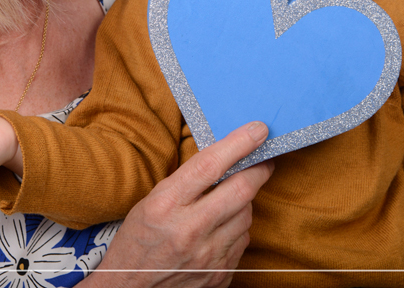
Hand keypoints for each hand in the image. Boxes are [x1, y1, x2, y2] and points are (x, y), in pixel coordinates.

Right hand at [84, 121, 273, 287]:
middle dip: (259, 168)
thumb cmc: (138, 240)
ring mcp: (208, 256)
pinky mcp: (221, 274)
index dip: (239, 144)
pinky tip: (222, 227)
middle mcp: (189, 230)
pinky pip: (242, 240)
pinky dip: (237, 228)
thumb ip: (186, 182)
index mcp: (166, 205)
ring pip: (247, 215)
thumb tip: (225, 158)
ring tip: (228, 199)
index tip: (258, 130)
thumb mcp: (151, 202)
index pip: (210, 166)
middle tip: (265, 158)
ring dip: (244, 201)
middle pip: (241, 190)